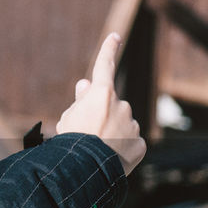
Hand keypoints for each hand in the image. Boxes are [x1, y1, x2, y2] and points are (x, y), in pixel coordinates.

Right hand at [54, 34, 145, 173]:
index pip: (104, 66)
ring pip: (121, 126)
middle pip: (109, 107)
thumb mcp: (68, 118)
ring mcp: (132, 124)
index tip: (116, 36)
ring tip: (97, 152)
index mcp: (101, 94)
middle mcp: (121, 104)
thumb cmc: (72, 143)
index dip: (109, 50)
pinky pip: (129, 143)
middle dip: (101, 116)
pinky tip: (110, 159)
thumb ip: (80, 101)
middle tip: (86, 135)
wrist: (87, 171)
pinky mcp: (139, 143)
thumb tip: (85, 84)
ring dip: (111, 134)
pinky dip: (121, 150)